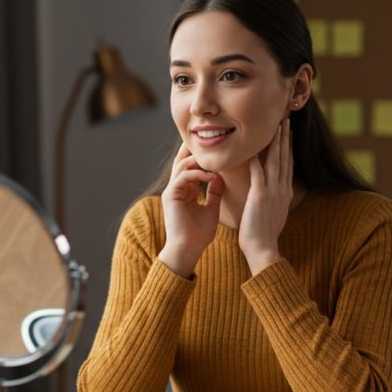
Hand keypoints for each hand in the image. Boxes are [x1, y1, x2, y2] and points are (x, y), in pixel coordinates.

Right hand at [158, 143, 224, 277]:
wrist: (188, 250)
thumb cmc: (199, 235)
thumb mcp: (211, 209)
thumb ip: (215, 192)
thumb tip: (220, 177)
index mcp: (184, 191)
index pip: (191, 167)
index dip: (202, 158)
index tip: (218, 152)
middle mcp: (176, 188)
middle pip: (182, 160)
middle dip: (194, 150)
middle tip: (211, 141)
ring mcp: (171, 191)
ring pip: (181, 164)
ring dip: (198, 161)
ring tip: (215, 160)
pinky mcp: (170, 195)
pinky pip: (183, 176)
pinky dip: (198, 174)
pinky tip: (212, 176)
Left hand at [240, 118, 292, 274]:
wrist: (263, 248)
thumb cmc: (264, 236)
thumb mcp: (274, 215)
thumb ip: (274, 202)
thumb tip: (273, 197)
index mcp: (285, 193)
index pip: (288, 165)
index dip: (288, 148)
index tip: (289, 134)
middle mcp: (282, 189)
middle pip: (285, 158)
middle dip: (285, 139)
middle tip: (286, 121)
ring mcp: (272, 191)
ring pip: (275, 161)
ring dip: (276, 142)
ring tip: (277, 127)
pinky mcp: (260, 194)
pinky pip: (258, 172)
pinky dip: (256, 158)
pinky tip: (254, 147)